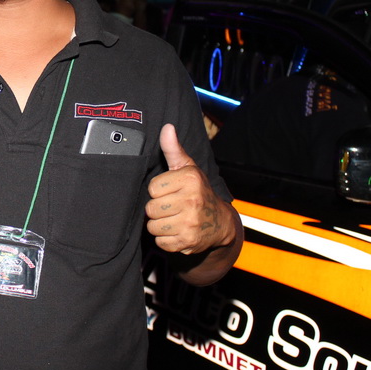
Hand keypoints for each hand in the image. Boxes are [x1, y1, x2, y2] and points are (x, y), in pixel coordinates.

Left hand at [146, 124, 235, 255]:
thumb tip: (167, 127)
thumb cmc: (197, 191)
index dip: (159, 190)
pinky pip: (160, 241)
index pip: (153, 188)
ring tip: (173, 219)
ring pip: (153, 226)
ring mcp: (190, 223)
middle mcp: (192, 200)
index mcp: (190, 179)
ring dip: (160, 225)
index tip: (171, 191)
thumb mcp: (187, 168)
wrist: (220, 222)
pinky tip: (177, 231)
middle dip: (157, 209)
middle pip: (151, 208)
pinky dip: (165, 239)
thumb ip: (173, 149)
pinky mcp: (188, 242)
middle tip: (171, 206)